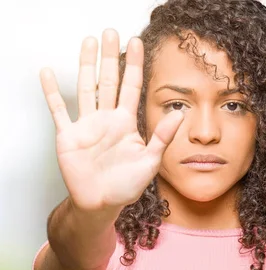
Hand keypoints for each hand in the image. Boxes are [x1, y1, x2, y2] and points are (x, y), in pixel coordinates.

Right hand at [40, 29, 182, 212]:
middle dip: (111, 57)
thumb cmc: (127, 186)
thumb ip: (163, 138)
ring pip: (86, 88)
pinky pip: (58, 111)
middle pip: (109, 80)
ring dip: (86, 65)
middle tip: (111, 32)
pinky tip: (48, 74)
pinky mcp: (68, 136)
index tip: (137, 43)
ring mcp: (87, 126)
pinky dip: (52, 93)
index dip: (134, 65)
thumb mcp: (151, 162)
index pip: (132, 87)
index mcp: (127, 123)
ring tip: (88, 42)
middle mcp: (107, 119)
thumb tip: (180, 113)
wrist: (102, 204)